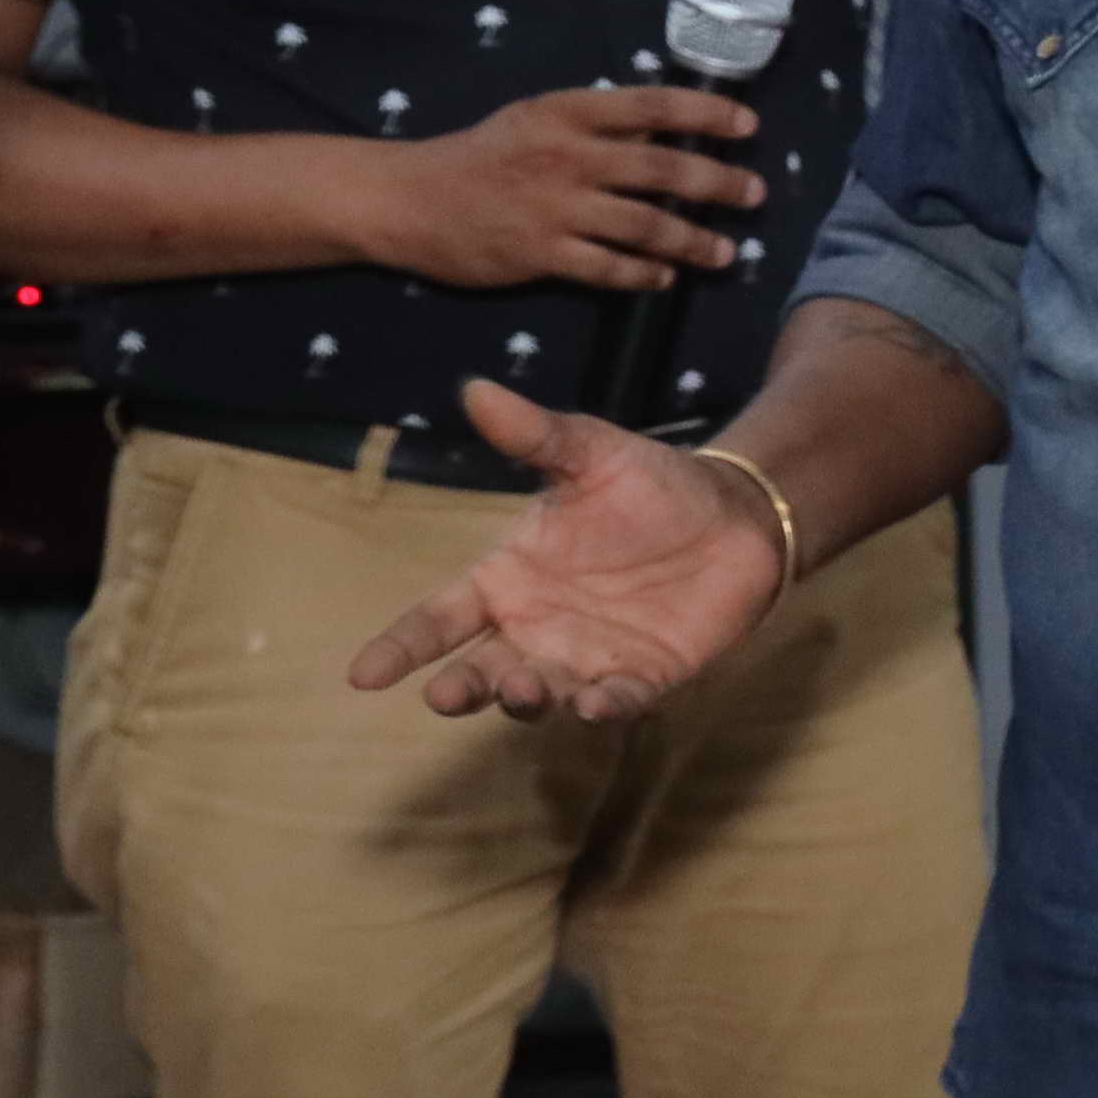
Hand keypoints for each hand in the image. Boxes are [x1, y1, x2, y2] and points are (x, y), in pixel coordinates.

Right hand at [339, 380, 793, 719]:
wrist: (736, 512)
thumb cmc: (652, 484)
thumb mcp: (591, 452)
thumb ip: (536, 434)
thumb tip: (476, 390)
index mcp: (508, 578)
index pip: (440, 617)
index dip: (402, 646)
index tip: (361, 675)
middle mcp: (536, 628)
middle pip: (481, 669)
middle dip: (461, 687)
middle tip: (445, 695)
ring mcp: (587, 657)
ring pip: (541, 694)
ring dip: (524, 699)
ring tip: (519, 690)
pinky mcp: (644, 674)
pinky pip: (617, 700)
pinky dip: (603, 707)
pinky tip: (594, 705)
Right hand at [354, 86, 763, 293]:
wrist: (408, 200)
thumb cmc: (481, 156)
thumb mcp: (537, 120)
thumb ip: (598, 126)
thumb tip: (666, 130)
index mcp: (568, 113)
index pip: (654, 106)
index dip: (708, 114)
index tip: (748, 126)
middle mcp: (568, 156)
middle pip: (664, 169)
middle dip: (719, 184)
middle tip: (755, 194)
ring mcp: (555, 208)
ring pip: (646, 226)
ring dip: (694, 241)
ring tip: (726, 252)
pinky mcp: (540, 254)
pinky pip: (609, 268)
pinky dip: (644, 274)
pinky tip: (665, 278)